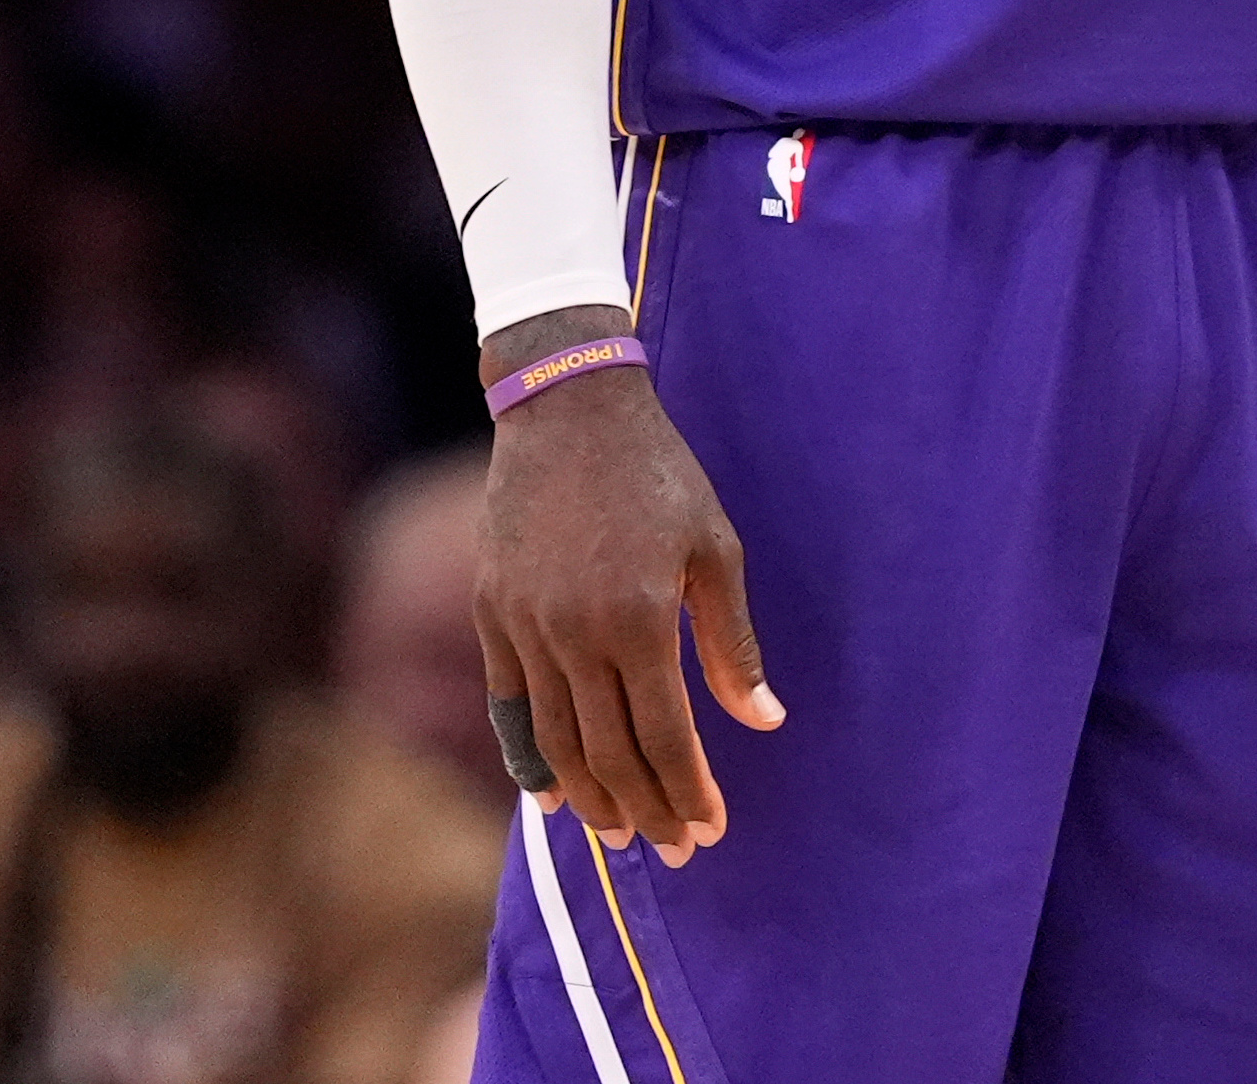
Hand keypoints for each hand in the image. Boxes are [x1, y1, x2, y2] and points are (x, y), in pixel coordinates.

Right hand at [474, 313, 781, 867]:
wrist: (566, 406)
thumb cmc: (657, 472)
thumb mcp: (714, 548)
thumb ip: (732, 643)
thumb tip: (764, 721)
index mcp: (639, 618)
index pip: (664, 738)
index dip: (688, 792)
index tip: (713, 829)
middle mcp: (575, 632)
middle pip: (609, 755)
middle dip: (647, 813)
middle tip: (678, 850)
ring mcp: (525, 625)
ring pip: (557, 743)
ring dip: (592, 801)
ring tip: (622, 837)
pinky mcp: (492, 610)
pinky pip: (510, 706)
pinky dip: (530, 759)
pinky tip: (553, 798)